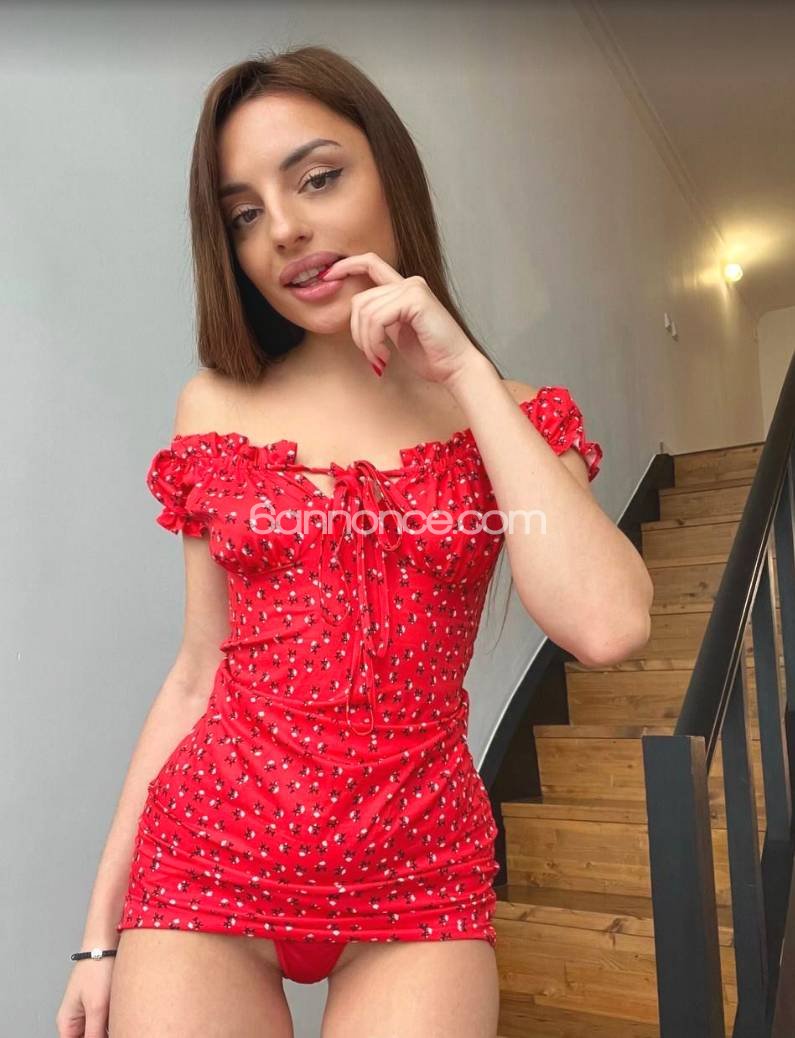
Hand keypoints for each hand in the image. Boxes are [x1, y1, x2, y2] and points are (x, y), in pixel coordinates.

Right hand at [56, 957, 113, 1036]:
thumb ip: (94, 1033)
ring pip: (97, 1032)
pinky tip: (120, 1019)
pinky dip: (112, 1023)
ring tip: (118, 1021)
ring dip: (108, 1030)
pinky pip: (105, 1023)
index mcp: (67, 1023)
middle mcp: (75, 1020)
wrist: (107, 944)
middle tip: (116, 1030)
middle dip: (101, 1036)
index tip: (104, 1036)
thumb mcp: (97, 1007)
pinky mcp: (100, 1005)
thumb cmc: (97, 968)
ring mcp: (88, 1012)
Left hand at [321, 252, 478, 384]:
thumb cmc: (430, 355)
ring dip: (366, 342)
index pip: (370, 263)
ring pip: (365, 311)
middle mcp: (409, 283)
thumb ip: (380, 318)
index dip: (346, 265)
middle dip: (357, 333)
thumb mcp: (397, 332)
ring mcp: (413, 288)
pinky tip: (385, 358)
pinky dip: (374, 341)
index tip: (327, 276)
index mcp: (404, 288)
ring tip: (380, 359)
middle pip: (360, 300)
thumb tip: (355, 315)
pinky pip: (376, 318)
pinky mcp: (415, 299)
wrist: (456, 367)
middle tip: (372, 356)